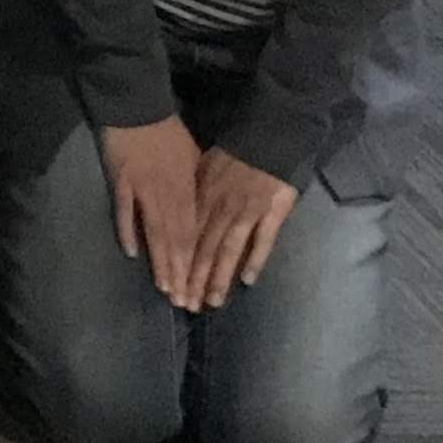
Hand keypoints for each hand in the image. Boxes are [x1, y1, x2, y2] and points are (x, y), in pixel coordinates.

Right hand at [99, 115, 208, 309]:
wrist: (138, 106)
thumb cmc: (168, 132)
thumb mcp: (193, 159)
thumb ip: (198, 189)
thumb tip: (206, 216)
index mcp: (188, 189)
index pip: (194, 234)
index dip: (197, 263)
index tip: (199, 289)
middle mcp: (168, 194)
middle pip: (177, 240)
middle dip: (181, 273)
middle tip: (183, 302)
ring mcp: (143, 189)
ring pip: (154, 231)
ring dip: (160, 261)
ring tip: (165, 288)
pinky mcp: (120, 180)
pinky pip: (124, 210)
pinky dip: (128, 231)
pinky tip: (132, 253)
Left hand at [185, 146, 299, 309]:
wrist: (267, 138)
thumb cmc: (233, 153)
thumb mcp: (202, 168)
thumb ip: (192, 195)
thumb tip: (176, 216)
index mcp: (202, 199)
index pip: (186, 238)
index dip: (178, 263)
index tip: (170, 286)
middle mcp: (221, 210)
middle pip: (205, 249)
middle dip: (194, 279)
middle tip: (187, 305)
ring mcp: (247, 213)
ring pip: (229, 250)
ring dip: (219, 276)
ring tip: (211, 301)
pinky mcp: (272, 214)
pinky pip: (263, 241)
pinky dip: (254, 260)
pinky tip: (247, 281)